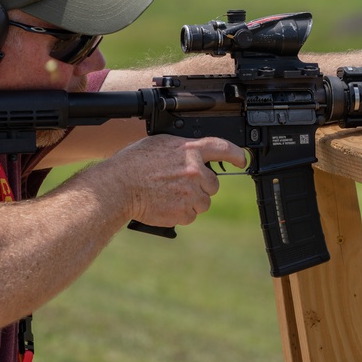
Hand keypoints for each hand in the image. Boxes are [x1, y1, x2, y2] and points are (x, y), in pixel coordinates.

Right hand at [107, 135, 246, 226]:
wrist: (119, 186)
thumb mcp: (160, 145)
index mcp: (190, 150)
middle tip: (180, 185)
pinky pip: (191, 216)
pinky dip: (181, 214)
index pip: (223, 148)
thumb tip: (191, 156)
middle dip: (201, 187)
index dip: (236, 154)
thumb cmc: (134, 164)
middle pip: (213, 184)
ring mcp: (192, 193)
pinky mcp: (185, 212)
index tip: (242, 160)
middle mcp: (196, 171)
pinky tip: (165, 205)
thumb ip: (182, 150)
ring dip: (191, 202)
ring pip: (203, 203)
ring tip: (168, 196)